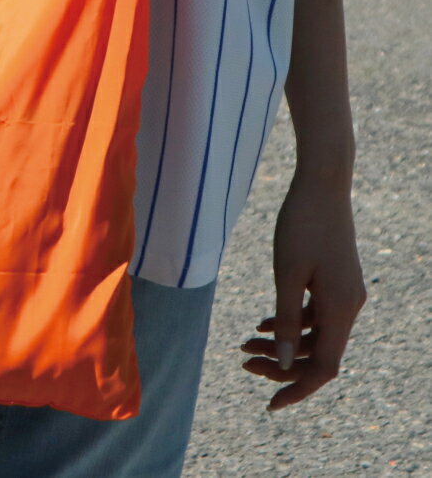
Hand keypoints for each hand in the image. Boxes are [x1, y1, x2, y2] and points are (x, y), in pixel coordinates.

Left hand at [240, 169, 365, 411]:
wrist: (321, 185)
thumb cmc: (301, 225)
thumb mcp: (286, 273)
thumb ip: (285, 319)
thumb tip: (284, 363)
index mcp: (339, 309)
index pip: (324, 368)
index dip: (297, 389)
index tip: (270, 404)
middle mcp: (348, 306)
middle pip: (317, 353)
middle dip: (281, 364)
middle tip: (242, 359)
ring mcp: (344, 293)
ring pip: (315, 334)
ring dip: (283, 343)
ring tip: (245, 341)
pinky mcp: (335, 280)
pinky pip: (315, 315)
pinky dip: (290, 322)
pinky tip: (264, 322)